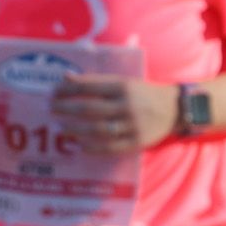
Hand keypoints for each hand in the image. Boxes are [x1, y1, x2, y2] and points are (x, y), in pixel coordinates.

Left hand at [51, 75, 179, 155]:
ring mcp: (132, 125)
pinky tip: (79, 146)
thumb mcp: (122, 81)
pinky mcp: (136, 142)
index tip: (52, 92)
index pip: (89, 87)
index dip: (68, 90)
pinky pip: (111, 147)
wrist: (174, 109)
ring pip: (98, 130)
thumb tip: (65, 77)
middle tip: (51, 110)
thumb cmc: (142, 93)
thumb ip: (95, 80)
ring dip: (76, 130)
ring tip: (61, 129)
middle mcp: (127, 105)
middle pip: (90, 109)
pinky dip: (93, 148)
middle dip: (67, 109)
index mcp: (122, 86)